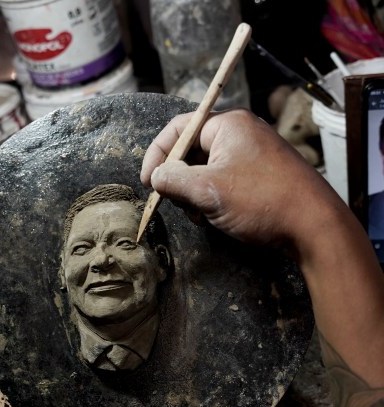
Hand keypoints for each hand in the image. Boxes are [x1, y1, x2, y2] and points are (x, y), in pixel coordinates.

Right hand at [140, 108, 343, 253]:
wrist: (313, 226)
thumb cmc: (261, 201)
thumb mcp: (207, 190)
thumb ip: (173, 180)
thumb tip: (156, 177)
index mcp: (228, 125)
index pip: (179, 129)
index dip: (157, 154)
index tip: (147, 183)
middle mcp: (239, 135)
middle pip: (190, 151)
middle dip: (178, 180)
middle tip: (178, 203)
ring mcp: (249, 156)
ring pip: (203, 171)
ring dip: (193, 194)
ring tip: (202, 214)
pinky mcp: (256, 177)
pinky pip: (220, 182)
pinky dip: (210, 199)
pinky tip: (215, 217)